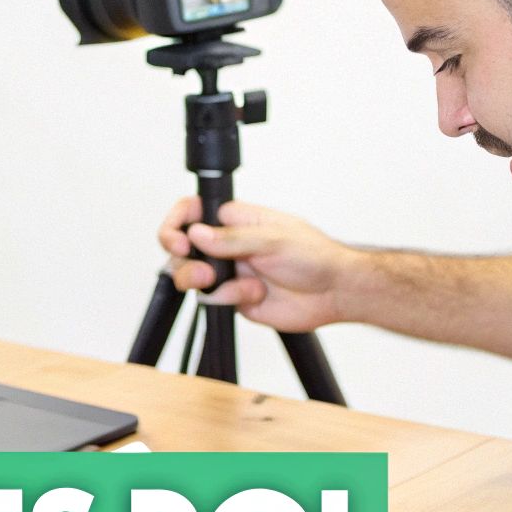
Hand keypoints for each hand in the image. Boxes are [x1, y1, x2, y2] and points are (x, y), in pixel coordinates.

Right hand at [156, 197, 357, 331]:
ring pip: (193, 276)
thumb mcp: (273, 240)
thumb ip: (231, 238)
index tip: (178, 238)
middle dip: (182, 257)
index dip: (177, 222)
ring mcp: (231, 272)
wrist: (333, 292)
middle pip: (184, 247)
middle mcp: (229, 245)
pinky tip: (253, 293)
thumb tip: (197, 233)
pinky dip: (228, 297)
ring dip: (200, 279)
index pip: (193, 212)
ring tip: (215, 281)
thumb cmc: (314, 256)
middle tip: (193, 264)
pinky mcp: (235, 297)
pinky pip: (214, 299)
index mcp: (237, 220)